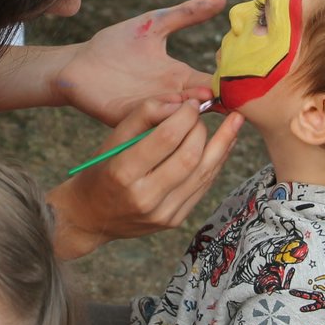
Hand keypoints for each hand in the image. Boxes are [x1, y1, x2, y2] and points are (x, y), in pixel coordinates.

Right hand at [49, 97, 243, 259]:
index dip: (185, 116)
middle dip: (202, 130)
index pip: (166, 138)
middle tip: (203, 114)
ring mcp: (162, 214)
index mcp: (123, 173)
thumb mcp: (112, 140)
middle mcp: (145, 197)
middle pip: (190, 157)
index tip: (192, 103)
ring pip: (203, 174)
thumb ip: (143, 116)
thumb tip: (181, 103)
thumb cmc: (101, 171)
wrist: (90, 217)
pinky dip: (216, 164)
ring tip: (234, 124)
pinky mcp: (174, 221)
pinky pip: (202, 188)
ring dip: (221, 145)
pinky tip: (223, 147)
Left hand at [53, 0, 226, 124]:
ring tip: (197, 98)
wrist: (78, 63)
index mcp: (180, 77)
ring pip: (180, 117)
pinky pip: (152, 121)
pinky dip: (163, 116)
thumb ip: (187, 13)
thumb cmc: (116, 44)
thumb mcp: (156, 23)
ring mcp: (151, 109)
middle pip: (202, 105)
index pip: (213, 84)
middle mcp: (170, 97)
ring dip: (190, 110)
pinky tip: (170, 105)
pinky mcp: (129, 117)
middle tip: (219, 90)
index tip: (242, 77)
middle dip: (213, 100)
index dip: (228, 83)